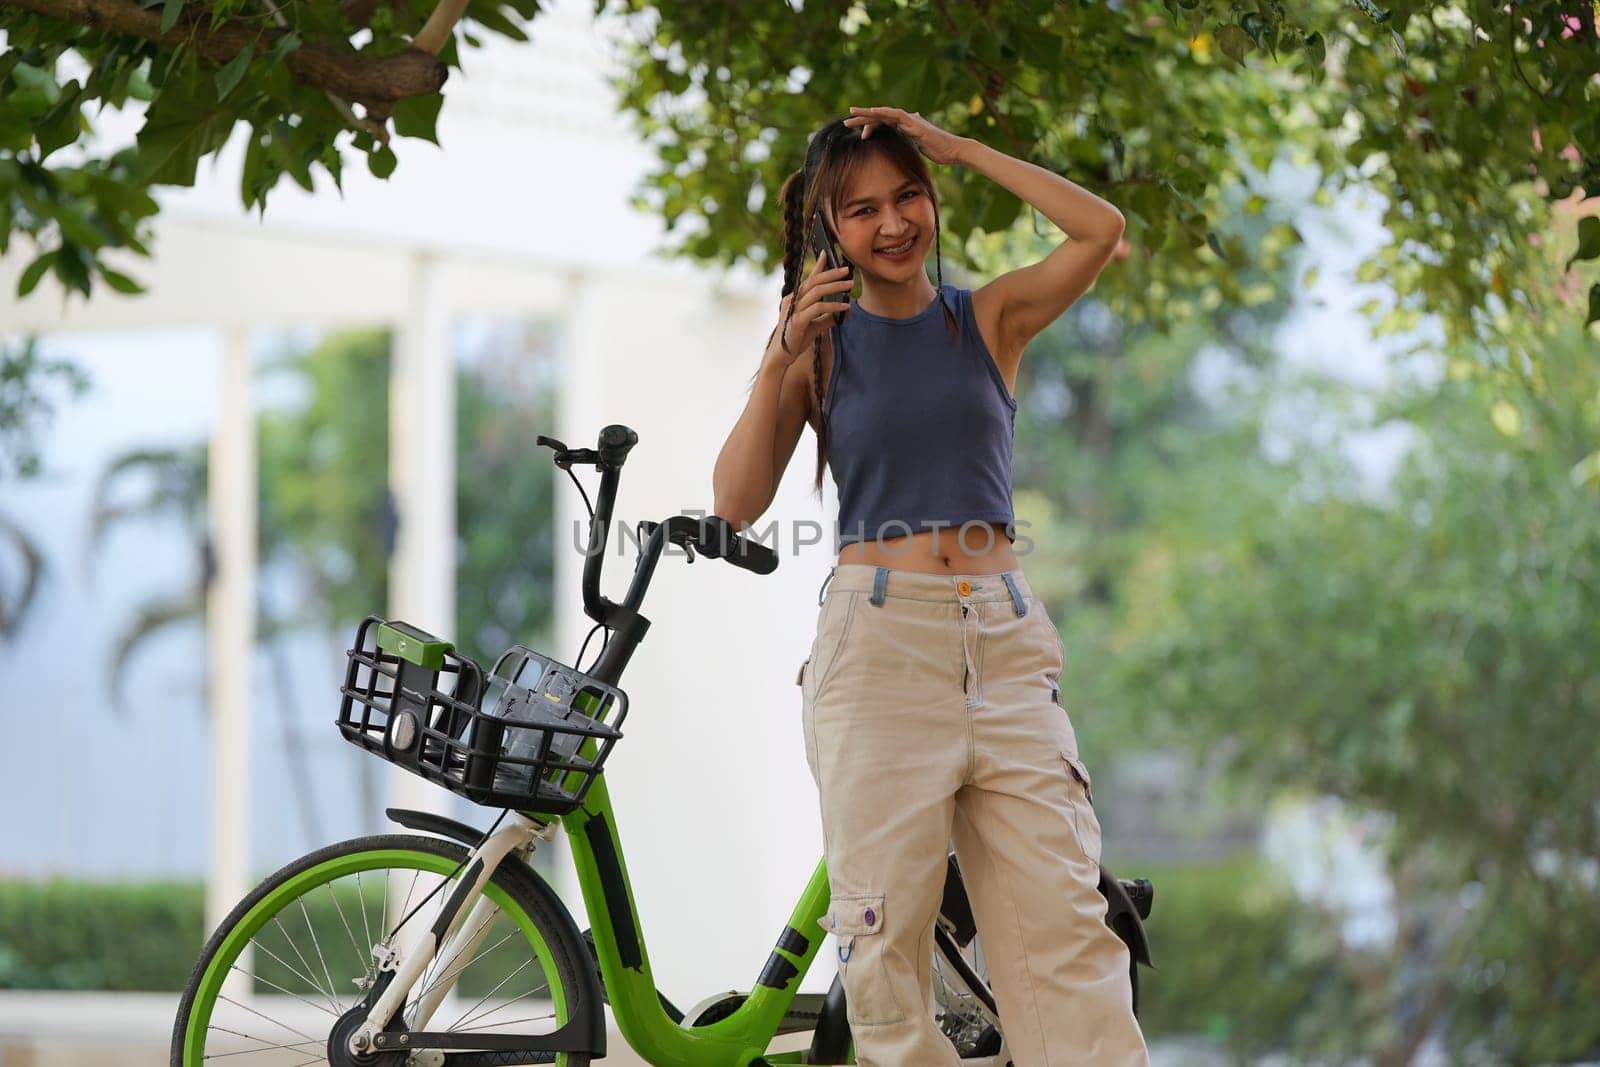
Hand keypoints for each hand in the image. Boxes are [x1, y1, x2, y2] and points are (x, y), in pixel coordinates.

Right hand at [773, 251, 852, 361]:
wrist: (781, 356)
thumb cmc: (795, 339)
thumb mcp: (814, 326)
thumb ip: (826, 318)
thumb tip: (843, 312)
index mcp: (795, 299)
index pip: (809, 279)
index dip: (819, 266)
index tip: (828, 254)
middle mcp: (793, 300)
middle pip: (814, 281)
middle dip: (832, 273)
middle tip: (847, 270)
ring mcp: (794, 309)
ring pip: (817, 291)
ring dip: (835, 287)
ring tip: (850, 285)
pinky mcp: (797, 320)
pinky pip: (818, 308)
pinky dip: (833, 306)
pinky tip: (845, 308)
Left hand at [843, 106, 968, 165]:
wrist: (953, 151)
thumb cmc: (938, 150)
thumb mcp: (919, 147)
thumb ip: (911, 139)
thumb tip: (906, 136)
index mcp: (904, 126)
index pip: (882, 123)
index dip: (868, 126)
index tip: (856, 132)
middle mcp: (906, 120)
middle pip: (880, 116)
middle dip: (862, 118)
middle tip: (846, 122)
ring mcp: (910, 120)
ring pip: (885, 113)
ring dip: (868, 112)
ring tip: (852, 112)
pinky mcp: (915, 124)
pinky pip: (897, 116)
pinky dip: (884, 112)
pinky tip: (873, 111)